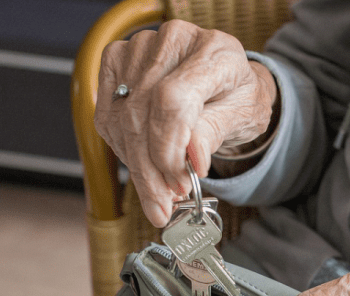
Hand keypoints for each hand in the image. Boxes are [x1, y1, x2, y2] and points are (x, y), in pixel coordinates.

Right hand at [95, 20, 276, 226]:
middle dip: (152, 168)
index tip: (180, 182)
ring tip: (159, 193)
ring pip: (122, 119)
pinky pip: (109, 117)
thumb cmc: (235, 96)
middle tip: (166, 202)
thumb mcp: (240, 117)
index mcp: (214, 50)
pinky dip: (125, 150)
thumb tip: (192, 161)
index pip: (174, 99)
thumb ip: (214, 133)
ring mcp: (139, 48)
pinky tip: (144, 166)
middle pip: (143, 113)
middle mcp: (173, 40)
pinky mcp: (116, 61)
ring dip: (137, 166)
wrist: (223, 82)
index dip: (170, 147)